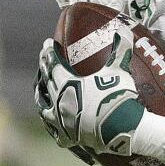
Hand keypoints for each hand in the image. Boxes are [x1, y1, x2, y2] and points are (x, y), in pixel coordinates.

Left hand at [36, 31, 144, 154]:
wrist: (120, 127)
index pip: (53, 63)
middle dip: (44, 69)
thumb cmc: (117, 95)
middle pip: (47, 81)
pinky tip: (51, 123)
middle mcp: (60, 100)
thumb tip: (125, 29)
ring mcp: (61, 120)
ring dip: (42, 97)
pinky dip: (52, 125)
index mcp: (68, 82)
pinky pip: (55, 131)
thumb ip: (120, 49)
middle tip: (43, 60)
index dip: (49, 52)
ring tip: (40, 91)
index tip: (46, 44)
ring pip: (45, 107)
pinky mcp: (68, 136)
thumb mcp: (119, 70)